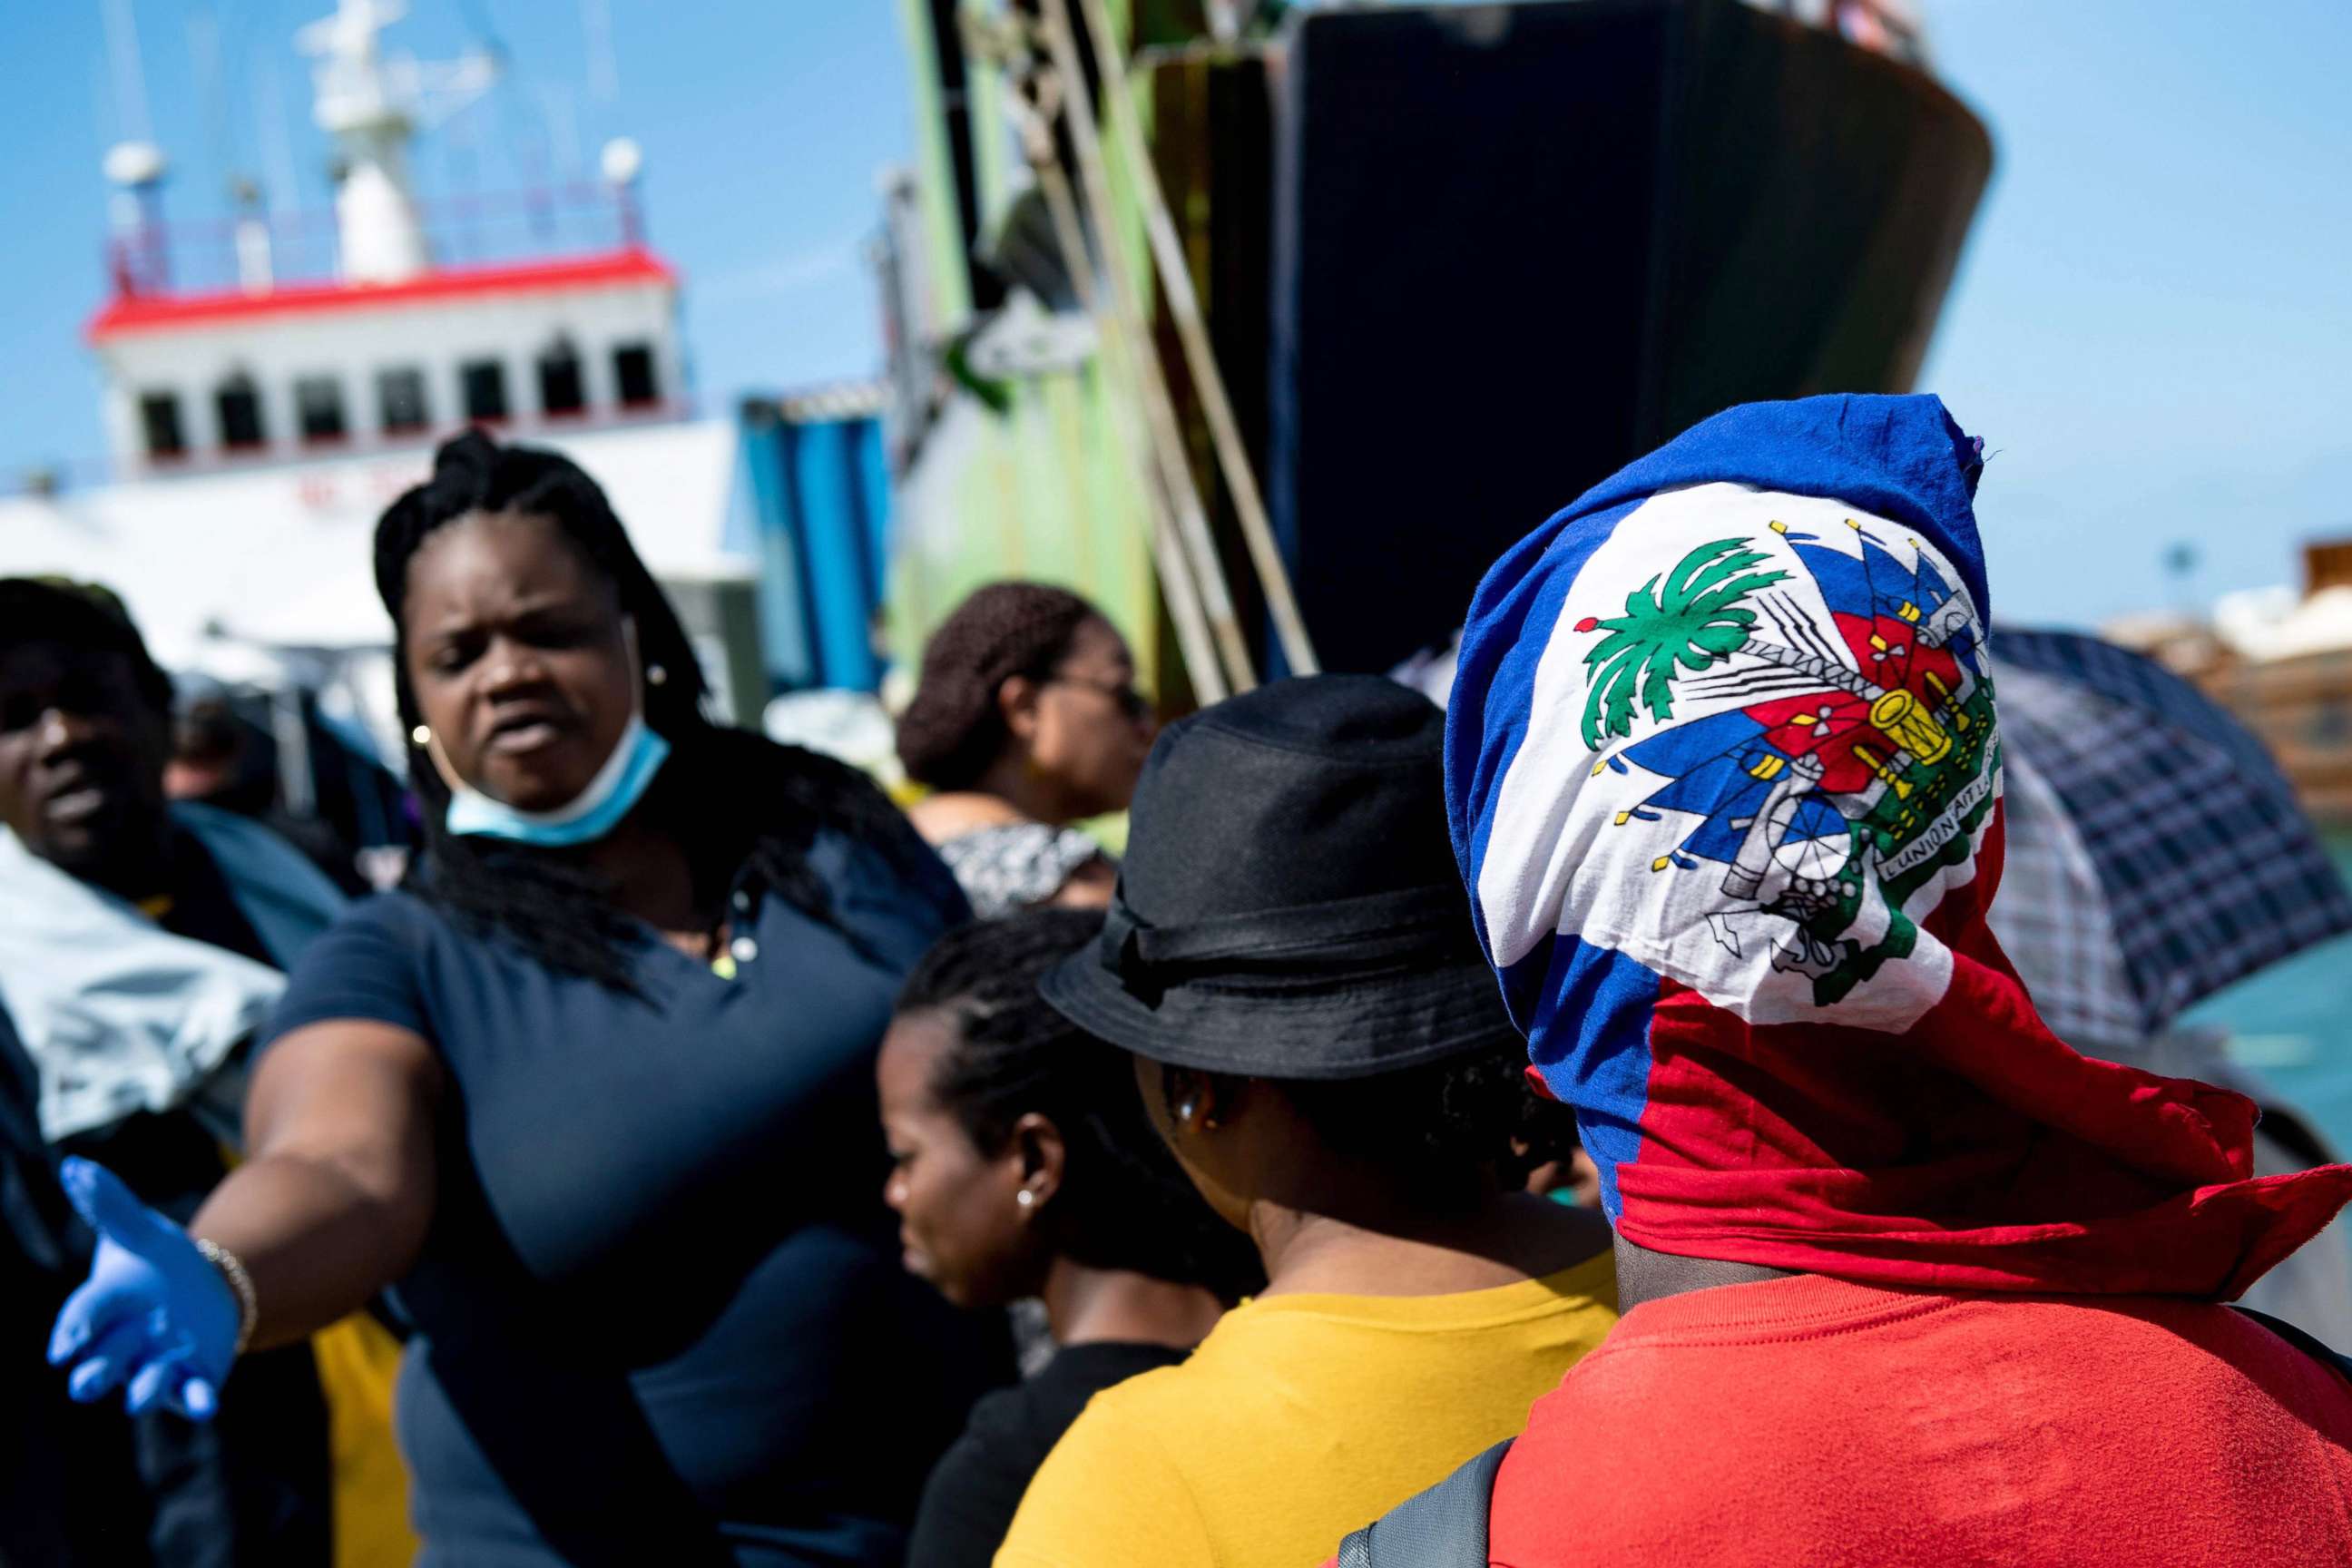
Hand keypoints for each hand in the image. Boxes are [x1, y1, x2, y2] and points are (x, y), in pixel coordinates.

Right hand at [46, 1157, 239, 1419]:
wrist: (206, 1287)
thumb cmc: (157, 1262)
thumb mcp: (139, 1230)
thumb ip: (109, 1203)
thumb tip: (75, 1166)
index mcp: (104, 1313)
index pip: (82, 1321)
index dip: (72, 1332)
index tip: (64, 1346)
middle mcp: (123, 1348)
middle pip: (100, 1367)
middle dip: (94, 1373)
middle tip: (86, 1379)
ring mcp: (157, 1367)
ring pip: (142, 1389)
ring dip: (143, 1389)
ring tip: (143, 1392)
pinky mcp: (193, 1380)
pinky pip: (194, 1397)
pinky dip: (199, 1403)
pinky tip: (208, 1405)